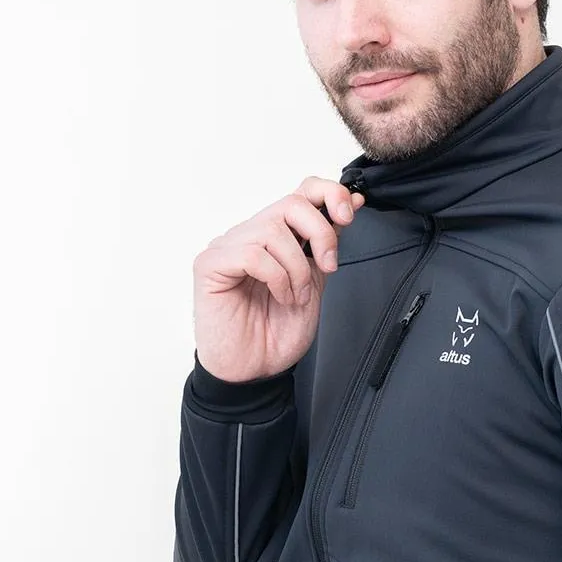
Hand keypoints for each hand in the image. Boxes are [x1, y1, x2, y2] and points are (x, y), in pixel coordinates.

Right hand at [192, 176, 365, 382]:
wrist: (255, 370)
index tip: (348, 216)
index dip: (329, 194)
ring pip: (274, 231)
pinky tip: (279, 297)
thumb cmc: (277, 331)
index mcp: (277, 235)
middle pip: (292, 204)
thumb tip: (351, 202)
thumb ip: (327, 243)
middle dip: (322, 234)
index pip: (302, 191)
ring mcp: (227, 246)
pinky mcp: (210, 264)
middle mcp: (251, 234)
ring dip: (296, 269)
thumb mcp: (315, 281)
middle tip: (327, 267)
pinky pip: (252, 254)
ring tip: (295, 296)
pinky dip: (276, 278)